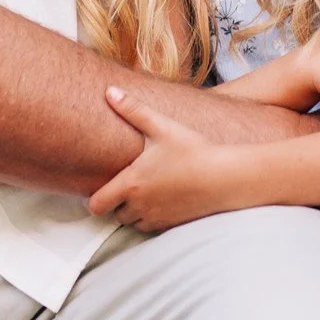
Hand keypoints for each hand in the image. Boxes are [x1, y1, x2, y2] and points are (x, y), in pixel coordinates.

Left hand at [88, 88, 237, 232]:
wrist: (224, 177)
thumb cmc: (193, 151)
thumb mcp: (162, 127)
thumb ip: (133, 109)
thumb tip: (109, 91)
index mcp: (132, 183)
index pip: (96, 205)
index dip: (95, 198)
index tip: (103, 186)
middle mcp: (140, 205)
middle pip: (115, 215)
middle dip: (118, 203)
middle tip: (129, 184)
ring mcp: (156, 218)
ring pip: (133, 223)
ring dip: (135, 212)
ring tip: (147, 191)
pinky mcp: (172, 225)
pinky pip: (152, 228)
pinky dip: (152, 218)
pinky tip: (163, 199)